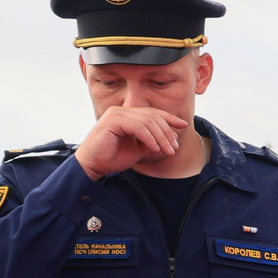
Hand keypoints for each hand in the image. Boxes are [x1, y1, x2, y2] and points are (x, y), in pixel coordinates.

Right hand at [74, 105, 189, 178]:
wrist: (93, 166)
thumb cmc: (112, 158)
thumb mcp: (138, 149)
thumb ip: (152, 141)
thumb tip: (172, 138)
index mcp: (127, 115)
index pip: (152, 112)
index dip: (169, 118)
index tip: (183, 125)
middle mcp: (121, 111)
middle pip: (153, 116)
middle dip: (167, 131)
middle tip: (174, 147)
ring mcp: (116, 114)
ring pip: (148, 121)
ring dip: (161, 137)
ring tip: (168, 150)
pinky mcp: (112, 120)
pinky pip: (138, 126)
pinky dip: (149, 137)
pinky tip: (155, 148)